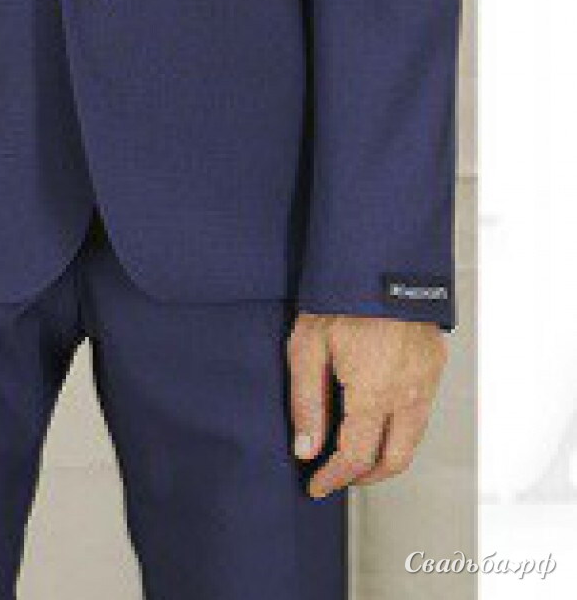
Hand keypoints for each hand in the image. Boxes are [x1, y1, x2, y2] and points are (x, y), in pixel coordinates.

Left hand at [287, 313, 446, 497]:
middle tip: (338, 475)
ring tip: (356, 448)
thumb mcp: (307, 344)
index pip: (356, 456)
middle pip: (395, 459)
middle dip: (365, 476)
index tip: (316, 485)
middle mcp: (408, 393)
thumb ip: (306, 401)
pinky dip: (401, 426)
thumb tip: (306, 449)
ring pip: (413, 438)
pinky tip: (378, 414)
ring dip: (386, 453)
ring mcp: (428, 379)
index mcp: (374, 393)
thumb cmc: (339, 296)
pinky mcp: (435, 363)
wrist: (382, 256)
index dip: (334, 478)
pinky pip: (422, 410)